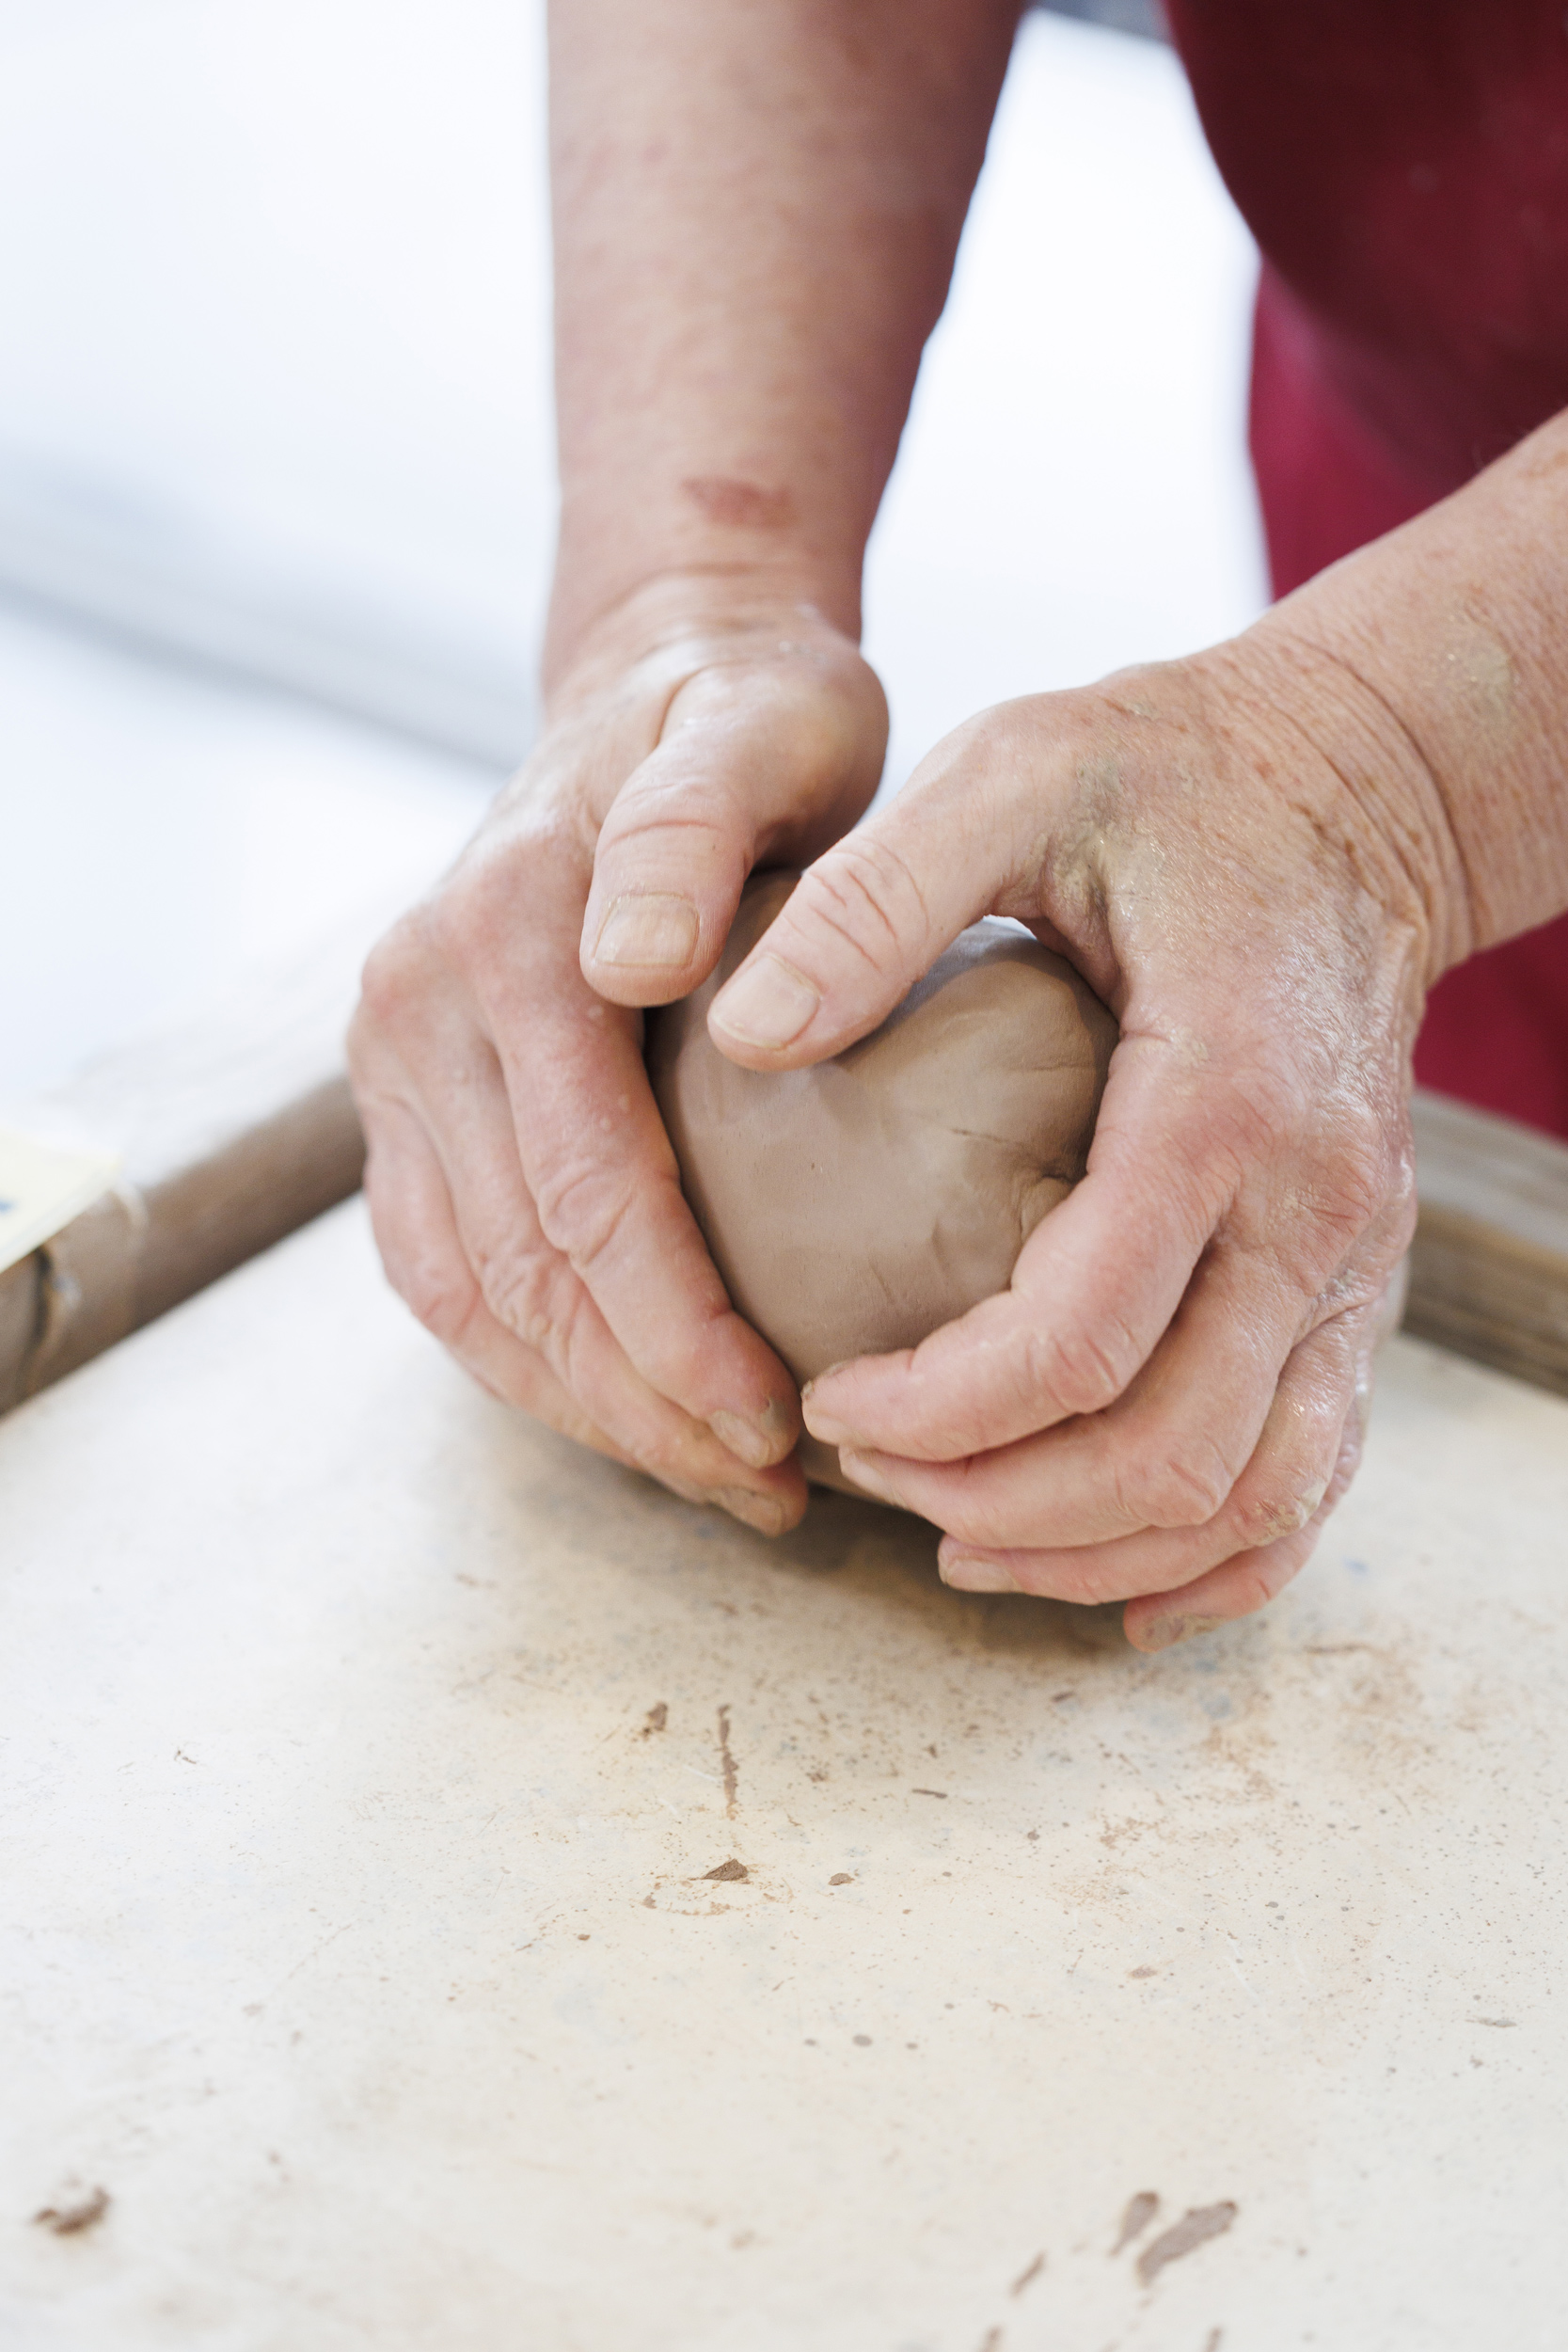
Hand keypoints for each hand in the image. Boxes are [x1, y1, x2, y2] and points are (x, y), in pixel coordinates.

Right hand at [348, 577, 887, 1531]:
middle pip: (519, 1268)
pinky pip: (439, 1268)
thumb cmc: (749, 721)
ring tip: (719, 1476)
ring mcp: (395, 1055)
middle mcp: (416, 1000)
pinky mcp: (407, 1097)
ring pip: (467, 1294)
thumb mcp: (765, 727)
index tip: (778, 1419)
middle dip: (643, 1401)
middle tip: (769, 1485)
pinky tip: (630, 1414)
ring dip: (588, 1408)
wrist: (661, 681)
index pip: (584, 1188)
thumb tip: (625, 963)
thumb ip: (695, 823)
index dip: (678, 1327)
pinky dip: (528, 1362)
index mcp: (498, 933)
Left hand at [705, 630, 1442, 1643]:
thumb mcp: (1009, 774)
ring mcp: (1351, 1263)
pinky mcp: (1355, 1285)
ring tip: (950, 1535)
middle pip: (1170, 1456)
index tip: (824, 1401)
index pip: (1078, 1339)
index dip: (935, 1410)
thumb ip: (874, 898)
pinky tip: (1106, 1583)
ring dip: (1091, 1551)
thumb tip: (744, 1039)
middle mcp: (1311, 1212)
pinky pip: (1313, 1479)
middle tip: (864, 1471)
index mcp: (1219, 1100)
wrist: (1355, 784)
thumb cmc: (1169, 775)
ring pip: (1250, 1497)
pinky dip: (1214, 1563)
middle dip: (996, 1502)